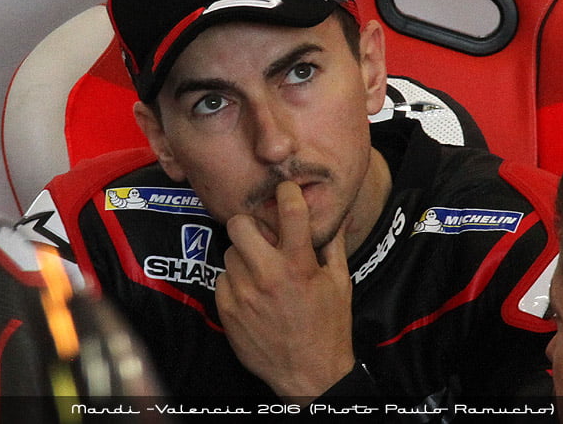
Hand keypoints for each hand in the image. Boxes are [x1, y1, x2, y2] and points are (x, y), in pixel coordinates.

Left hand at [215, 181, 354, 400]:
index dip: (286, 192)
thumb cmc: (329, 327)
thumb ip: (334, 246)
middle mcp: (268, 274)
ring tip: (260, 270)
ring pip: (230, 252)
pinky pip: (222, 279)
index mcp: (299, 264)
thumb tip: (339, 218)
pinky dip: (234, 281)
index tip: (284, 189)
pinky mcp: (228, 311)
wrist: (309, 373)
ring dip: (243, 255)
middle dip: (249, 224)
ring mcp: (244, 293)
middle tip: (260, 234)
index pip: (290, 211)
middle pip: (240, 225)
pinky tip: (252, 293)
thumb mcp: (340, 283)